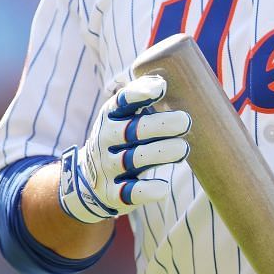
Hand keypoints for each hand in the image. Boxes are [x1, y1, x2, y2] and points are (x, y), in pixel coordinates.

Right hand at [57, 74, 191, 223]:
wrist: (88, 180)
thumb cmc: (122, 140)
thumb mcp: (125, 116)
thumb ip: (144, 98)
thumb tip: (164, 80)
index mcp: (111, 116)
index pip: (122, 101)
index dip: (139, 94)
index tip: (160, 89)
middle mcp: (106, 139)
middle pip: (132, 130)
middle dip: (159, 125)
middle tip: (185, 121)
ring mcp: (108, 166)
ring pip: (132, 158)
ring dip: (159, 153)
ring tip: (183, 148)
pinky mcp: (113, 193)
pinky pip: (128, 192)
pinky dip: (145, 191)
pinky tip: (162, 188)